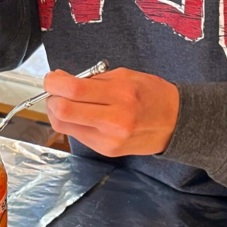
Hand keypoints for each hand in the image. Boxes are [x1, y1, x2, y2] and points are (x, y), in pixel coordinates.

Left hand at [43, 67, 179, 156]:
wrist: (176, 123)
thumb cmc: (152, 94)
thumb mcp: (125, 76)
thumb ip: (93, 79)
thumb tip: (62, 80)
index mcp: (120, 95)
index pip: (73, 90)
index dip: (53, 83)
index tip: (52, 78)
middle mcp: (114, 120)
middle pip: (62, 111)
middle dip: (50, 98)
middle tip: (55, 90)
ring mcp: (109, 139)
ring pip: (64, 126)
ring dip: (56, 111)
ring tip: (65, 102)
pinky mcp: (106, 150)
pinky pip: (77, 135)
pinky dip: (71, 122)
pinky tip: (80, 114)